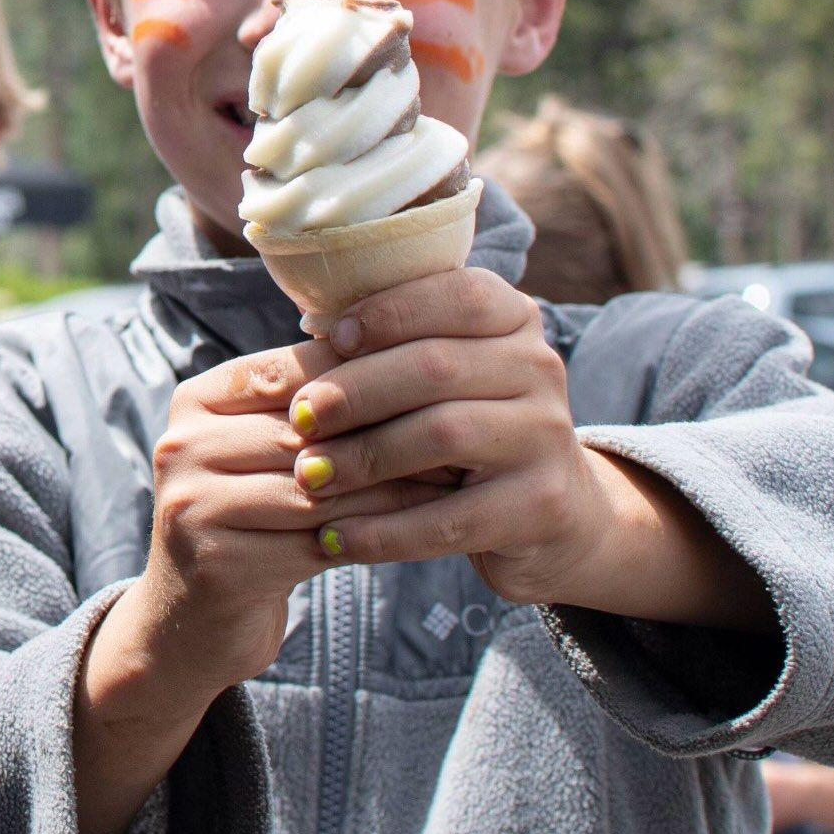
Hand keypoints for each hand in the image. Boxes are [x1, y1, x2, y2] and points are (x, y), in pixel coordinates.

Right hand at [118, 340, 458, 696]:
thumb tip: (413, 349)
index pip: (294, 370)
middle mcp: (183, 444)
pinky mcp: (218, 563)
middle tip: (463, 427)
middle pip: (308, 429)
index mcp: (196, 400)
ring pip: (320, 486)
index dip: (369, 374)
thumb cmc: (250, 518)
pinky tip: (420, 529)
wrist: (192, 619)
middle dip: (390, 429)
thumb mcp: (263, 451)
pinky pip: (318, 540)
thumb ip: (310, 407)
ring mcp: (193, 505)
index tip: (441, 376)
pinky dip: (374, 533)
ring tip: (455, 477)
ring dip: (394, 484)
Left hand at [281, 267, 600, 602]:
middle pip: (437, 366)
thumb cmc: (466, 429)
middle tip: (299, 418)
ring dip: (363, 457)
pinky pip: (451, 519)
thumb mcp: (440, 379)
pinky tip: (337, 537)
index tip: (330, 339)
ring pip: (444, 434)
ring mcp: (547, 437)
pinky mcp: (540, 506)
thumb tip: (279, 359)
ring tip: (309, 476)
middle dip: (355, 391)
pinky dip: (386, 530)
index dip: (391, 312)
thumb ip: (386, 352)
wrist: (554, 514)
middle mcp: (540, 369)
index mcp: (513, 321)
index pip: (459, 295)